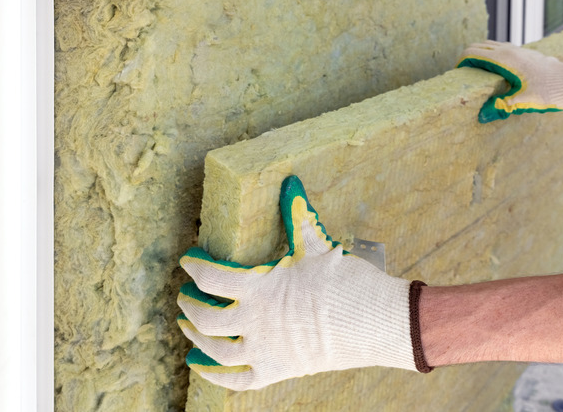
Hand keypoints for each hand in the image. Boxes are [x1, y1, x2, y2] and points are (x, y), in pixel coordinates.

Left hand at [177, 176, 427, 390]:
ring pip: (214, 349)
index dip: (194, 267)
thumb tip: (290, 183)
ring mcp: (263, 351)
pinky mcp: (276, 371)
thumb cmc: (346, 283)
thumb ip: (297, 216)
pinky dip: (213, 374)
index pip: (211, 277)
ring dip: (194, 337)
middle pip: (205, 317)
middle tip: (185, 294)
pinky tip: (198, 364)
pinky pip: (235, 378)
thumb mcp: (317, 246)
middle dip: (189, 304)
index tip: (189, 259)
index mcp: (260, 289)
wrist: (378, 323)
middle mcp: (254, 323)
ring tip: (186, 326)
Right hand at [457, 41, 562, 122]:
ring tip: (476, 76)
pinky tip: (496, 75)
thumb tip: (482, 116)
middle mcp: (510, 50)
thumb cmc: (552, 92)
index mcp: (505, 59)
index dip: (460, 63)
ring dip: (480, 56)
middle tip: (463, 77)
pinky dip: (492, 57)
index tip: (456, 77)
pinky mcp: (526, 54)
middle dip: (467, 58)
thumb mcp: (524, 102)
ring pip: (491, 46)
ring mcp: (519, 50)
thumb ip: (501, 107)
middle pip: (479, 46)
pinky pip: (502, 50)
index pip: (472, 53)